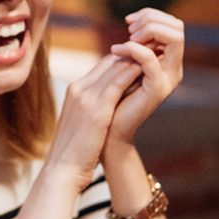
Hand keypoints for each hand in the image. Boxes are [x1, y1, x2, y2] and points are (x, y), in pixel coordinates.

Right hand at [43, 42, 142, 190]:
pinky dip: (134, 73)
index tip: (145, 56)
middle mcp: (79, 88)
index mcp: (75, 90)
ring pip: (115, 67)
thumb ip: (92, 106)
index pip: (103, 65)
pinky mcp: (95, 108)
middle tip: (156, 48)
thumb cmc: (72, 152)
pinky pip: (118, 82)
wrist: (61, 170)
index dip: (125, 58)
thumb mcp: (81, 122)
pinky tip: (149, 71)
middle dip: (134, 53)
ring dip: (138, 59)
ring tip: (157, 55)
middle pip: (110, 61)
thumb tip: (110, 104)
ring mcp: (85, 96)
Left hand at [104, 8, 184, 148]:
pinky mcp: (158, 89)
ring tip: (125, 39)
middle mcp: (173, 67)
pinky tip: (115, 50)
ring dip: (147, 30)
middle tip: (129, 29)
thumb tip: (133, 22)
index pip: (173, 24)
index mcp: (167, 59)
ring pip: (174, 38)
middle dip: (152, 20)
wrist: (109, 130)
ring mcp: (168, 77)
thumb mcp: (123, 64)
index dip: (151, 15)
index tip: (129, 20)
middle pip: (178, 27)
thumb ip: (133, 46)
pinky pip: (150, 59)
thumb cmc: (113, 96)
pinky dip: (133, 49)